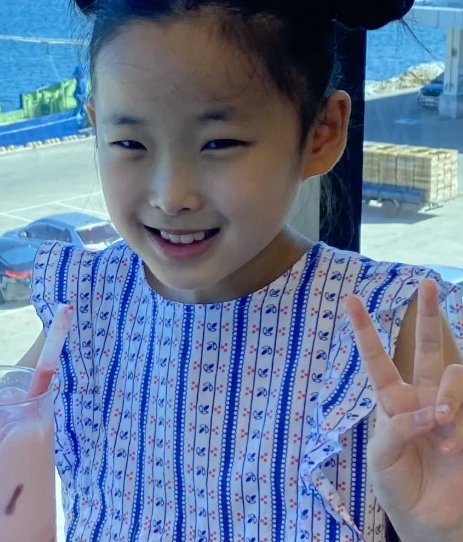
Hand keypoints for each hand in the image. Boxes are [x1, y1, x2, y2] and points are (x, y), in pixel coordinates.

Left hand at [345, 279, 462, 541]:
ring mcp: (449, 408)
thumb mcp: (381, 458)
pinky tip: (450, 443)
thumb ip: (398, 427)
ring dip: (447, 395)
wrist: (428, 522)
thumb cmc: (398, 487)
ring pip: (452, 373)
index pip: (376, 358)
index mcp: (391, 401)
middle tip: (427, 284)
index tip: (349, 299)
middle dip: (427, 315)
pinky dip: (457, 421)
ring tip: (441, 423)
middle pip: (424, 347)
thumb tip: (429, 411)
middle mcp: (421, 397)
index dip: (364, 330)